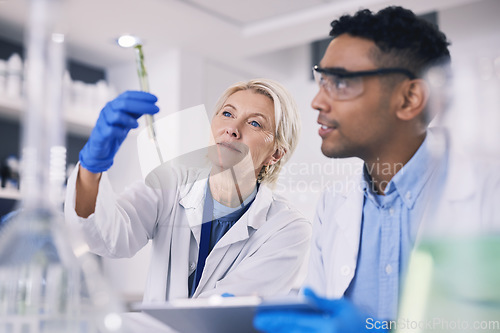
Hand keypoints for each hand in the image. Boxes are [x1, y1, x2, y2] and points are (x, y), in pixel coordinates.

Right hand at [79, 91, 158, 172]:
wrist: (101, 148)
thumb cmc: (115, 132)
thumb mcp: (128, 120)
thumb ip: (136, 113)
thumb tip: (150, 105)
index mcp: (115, 105)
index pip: (128, 95)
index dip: (142, 96)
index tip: (155, 99)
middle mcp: (108, 110)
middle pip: (124, 103)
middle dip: (142, 105)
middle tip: (155, 109)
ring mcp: (103, 121)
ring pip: (116, 116)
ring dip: (130, 120)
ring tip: (136, 125)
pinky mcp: (101, 133)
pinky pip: (111, 130)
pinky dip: (120, 131)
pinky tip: (123, 133)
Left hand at [254, 287, 386, 332]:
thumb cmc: (357, 320)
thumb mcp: (342, 306)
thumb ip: (321, 300)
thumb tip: (305, 289)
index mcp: (328, 327)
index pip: (296, 322)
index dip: (276, 319)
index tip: (260, 316)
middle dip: (274, 326)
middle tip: (258, 321)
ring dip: (280, 332)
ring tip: (267, 325)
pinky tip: (281, 331)